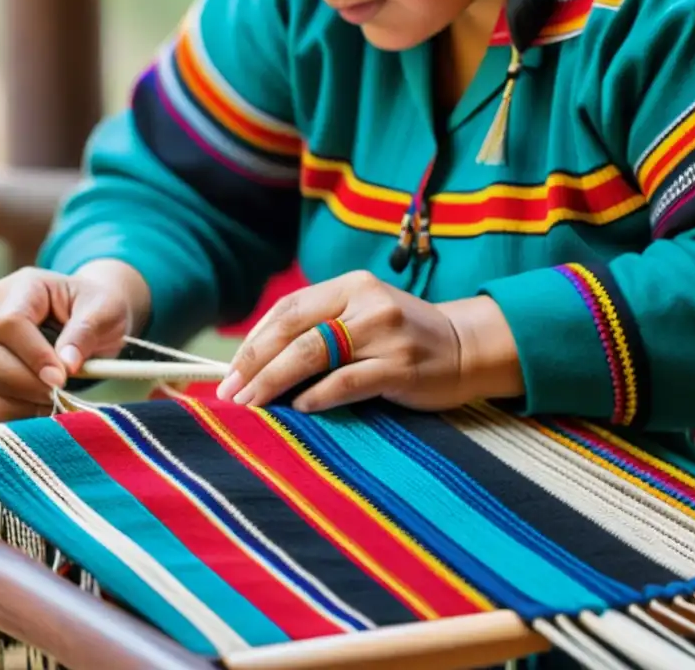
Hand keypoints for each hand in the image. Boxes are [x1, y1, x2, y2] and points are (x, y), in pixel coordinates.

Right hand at [0, 260, 149, 421]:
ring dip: (22, 402)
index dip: (33, 355)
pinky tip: (42, 405)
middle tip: (62, 393)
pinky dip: (14, 412)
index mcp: (20, 288)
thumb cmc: (95, 307)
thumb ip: (86, 332)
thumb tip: (67, 365)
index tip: (63, 377)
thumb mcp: (104, 308)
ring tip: (56, 398)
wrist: (86, 314)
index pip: (8, 324)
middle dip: (28, 383)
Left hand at [215, 270, 522, 411]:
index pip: (288, 309)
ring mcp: (385, 333)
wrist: (466, 349)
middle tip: (229, 392)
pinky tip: (299, 408)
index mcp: (351, 285)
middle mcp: (366, 302)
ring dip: (274, 381)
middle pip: (294, 330)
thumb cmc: (402, 339)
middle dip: (254, 363)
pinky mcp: (401, 366)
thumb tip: (256, 366)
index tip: (228, 371)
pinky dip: (317, 396)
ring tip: (251, 404)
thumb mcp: (362, 319)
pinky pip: (347, 381)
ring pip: (314, 354)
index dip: (253, 341)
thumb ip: (320, 331)